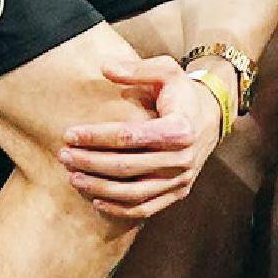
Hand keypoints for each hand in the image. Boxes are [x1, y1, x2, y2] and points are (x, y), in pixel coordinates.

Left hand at [58, 53, 213, 219]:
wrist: (213, 116)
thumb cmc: (183, 93)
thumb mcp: (167, 71)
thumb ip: (137, 68)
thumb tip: (105, 67)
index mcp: (179, 128)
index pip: (129, 137)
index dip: (96, 136)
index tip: (70, 134)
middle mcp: (182, 158)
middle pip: (127, 167)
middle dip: (90, 162)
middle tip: (64, 156)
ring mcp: (181, 178)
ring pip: (133, 193)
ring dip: (99, 188)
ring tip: (73, 177)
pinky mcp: (179, 191)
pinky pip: (146, 208)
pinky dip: (119, 209)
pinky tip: (95, 201)